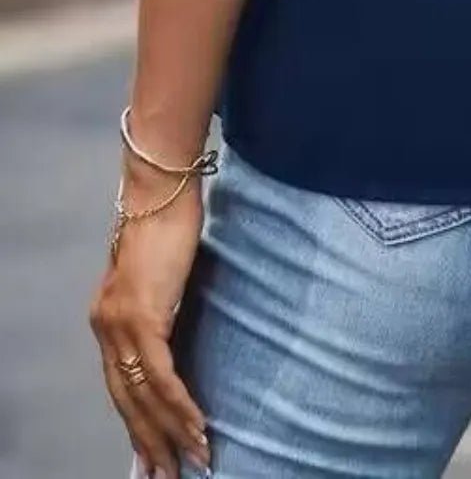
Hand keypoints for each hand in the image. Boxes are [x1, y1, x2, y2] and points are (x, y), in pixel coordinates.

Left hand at [89, 160, 210, 475]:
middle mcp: (105, 326)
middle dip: (150, 442)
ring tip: (192, 459)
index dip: (137, 422)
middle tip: (168, 475)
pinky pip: (162, 376)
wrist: (161, 186)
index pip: (120, 384)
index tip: (153, 453)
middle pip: (127, 399)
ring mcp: (120, 323)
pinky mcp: (142, 317)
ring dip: (170, 433)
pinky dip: (181, 406)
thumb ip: (161, 304)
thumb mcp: (161, 273)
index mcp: (107, 317)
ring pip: (144, 396)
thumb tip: (174, 333)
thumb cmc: (167, 219)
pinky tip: (198, 425)